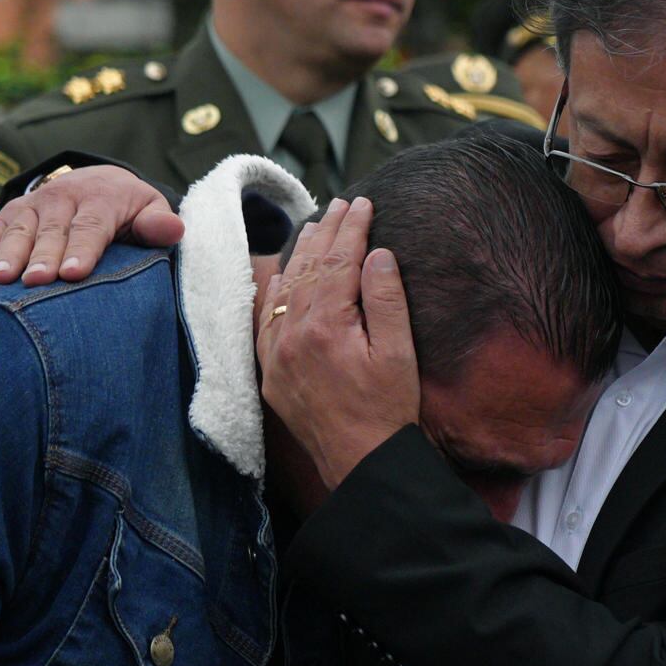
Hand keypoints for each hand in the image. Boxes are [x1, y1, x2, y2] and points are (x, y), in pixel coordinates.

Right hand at [0, 165, 183, 285]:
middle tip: (31, 283)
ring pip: (15, 233)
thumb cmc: (128, 208)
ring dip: (2, 257)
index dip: (81, 250)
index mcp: (98, 199)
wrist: (98, 180)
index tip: (72, 274)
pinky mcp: (8, 218)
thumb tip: (174, 230)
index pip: (90, 227)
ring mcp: (30, 209)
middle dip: (39, 257)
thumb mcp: (149, 208)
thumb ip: (159, 223)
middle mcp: (60, 201)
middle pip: (49, 233)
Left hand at [255, 196, 418, 488]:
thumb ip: (387, 298)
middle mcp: (293, 335)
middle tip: (342, 203)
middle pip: (310, 268)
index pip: (340, 262)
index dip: (353, 228)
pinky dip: (276, 290)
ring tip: (316, 225)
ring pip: (285, 288)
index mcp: (327, 326)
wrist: (361, 462)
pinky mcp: (271, 372)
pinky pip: (266, 320)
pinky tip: (283, 273)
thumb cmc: (388, 409)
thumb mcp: (399, 352)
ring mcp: (277, 354)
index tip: (364, 202)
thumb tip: (377, 253)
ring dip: (302, 254)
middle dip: (328, 231)